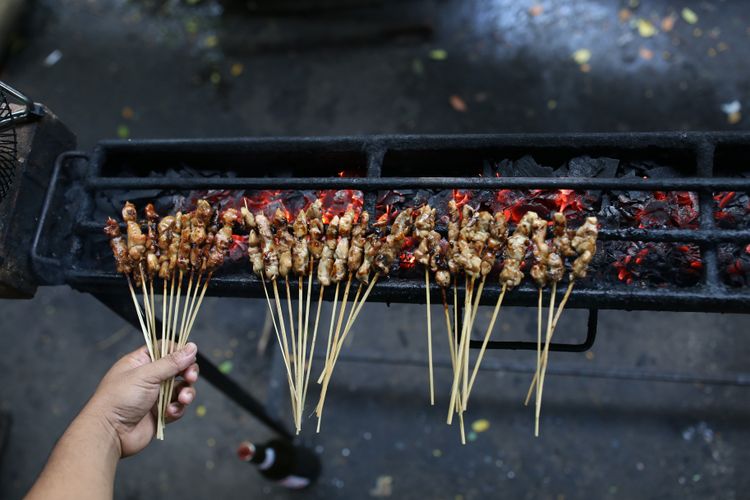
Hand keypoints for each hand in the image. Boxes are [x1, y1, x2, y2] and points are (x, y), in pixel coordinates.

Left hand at [83, 342, 198, 456]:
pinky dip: (177, 409)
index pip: (165, 349)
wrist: (110, 432)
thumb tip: (192, 347)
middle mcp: (149, 377)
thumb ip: (171, 362)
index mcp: (141, 362)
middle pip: (178, 368)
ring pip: (181, 388)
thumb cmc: (119, 399)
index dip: (179, 351)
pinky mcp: (160, 412)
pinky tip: (169, 412)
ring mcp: (155, 395)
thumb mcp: (146, 375)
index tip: (188, 357)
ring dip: (186, 392)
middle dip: (188, 373)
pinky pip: (177, 406)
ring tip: (182, 399)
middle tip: (190, 377)